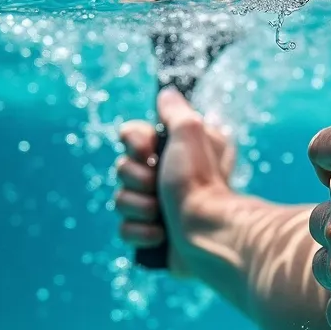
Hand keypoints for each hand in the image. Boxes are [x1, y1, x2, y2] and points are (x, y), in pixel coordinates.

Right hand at [114, 88, 235, 277]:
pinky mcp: (152, 236)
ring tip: (162, 214)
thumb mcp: (191, 131)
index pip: (131, 136)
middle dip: (138, 179)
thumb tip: (167, 93)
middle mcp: (164, 176)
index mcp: (172, 151)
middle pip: (122, 169)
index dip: (134, 144)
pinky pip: (126, 230)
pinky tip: (161, 235)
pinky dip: (142, 232)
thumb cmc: (201, 180)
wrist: (209, 232)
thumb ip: (176, 111)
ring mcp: (156, 207)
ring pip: (121, 201)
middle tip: (159, 185)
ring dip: (140, 207)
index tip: (148, 151)